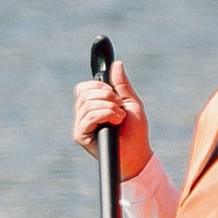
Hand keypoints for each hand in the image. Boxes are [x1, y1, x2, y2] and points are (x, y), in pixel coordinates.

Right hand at [73, 61, 149, 181]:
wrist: (137, 154)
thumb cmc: (135, 132)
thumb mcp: (131, 103)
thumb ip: (122, 85)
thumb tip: (116, 64)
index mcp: (92, 106)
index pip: (83, 88)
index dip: (97, 85)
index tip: (113, 93)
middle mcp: (83, 115)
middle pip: (84, 93)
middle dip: (106, 95)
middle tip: (120, 106)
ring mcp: (80, 125)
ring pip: (87, 104)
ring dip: (109, 107)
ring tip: (120, 117)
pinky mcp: (80, 135)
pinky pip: (89, 117)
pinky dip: (105, 114)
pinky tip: (115, 122)